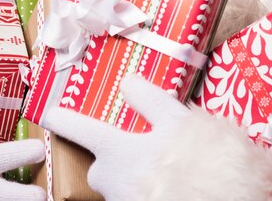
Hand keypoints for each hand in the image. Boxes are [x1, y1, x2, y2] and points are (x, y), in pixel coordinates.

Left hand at [44, 75, 188, 200]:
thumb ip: (149, 101)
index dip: (65, 121)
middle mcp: (114, 183)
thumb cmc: (202, 160)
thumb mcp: (178, 120)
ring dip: (135, 180)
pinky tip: (172, 186)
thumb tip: (128, 82)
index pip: (83, 131)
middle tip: (140, 154)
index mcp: (118, 153)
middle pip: (100, 170)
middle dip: (110, 163)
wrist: (221, 195)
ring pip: (120, 189)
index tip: (50, 115)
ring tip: (168, 172)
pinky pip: (136, 197)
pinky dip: (148, 192)